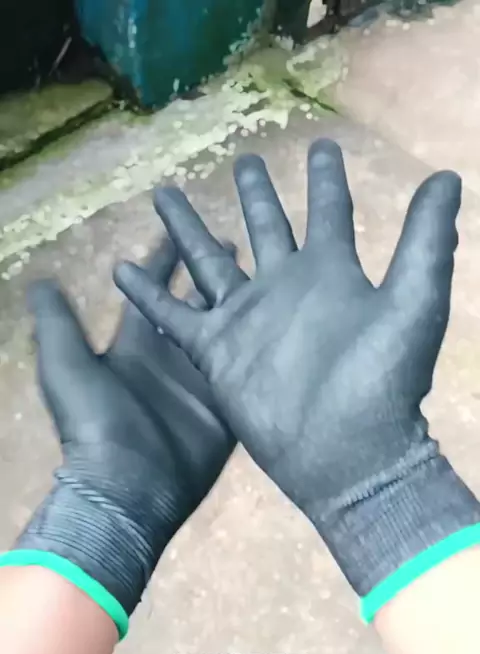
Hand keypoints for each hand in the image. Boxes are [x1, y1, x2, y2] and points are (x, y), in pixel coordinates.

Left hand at [12, 240, 233, 635]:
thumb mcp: (66, 367)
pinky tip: (286, 325)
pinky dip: (261, 351)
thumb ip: (58, 324)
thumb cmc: (96, 424)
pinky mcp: (226, 406)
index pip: (153, 290)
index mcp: (136, 343)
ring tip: (268, 275)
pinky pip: (245, 372)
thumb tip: (40, 281)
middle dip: (210, 273)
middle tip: (234, 240)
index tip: (177, 227)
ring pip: (226, 332)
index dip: (161, 259)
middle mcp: (171, 357)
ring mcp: (201, 381)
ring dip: (243, 304)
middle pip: (194, 304)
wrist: (129, 487)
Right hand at [114, 139, 479, 613]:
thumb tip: (446, 178)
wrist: (345, 452)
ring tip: (165, 195)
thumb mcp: (412, 301)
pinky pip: (174, 317)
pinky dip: (149, 295)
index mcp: (331, 273)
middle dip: (255, 195)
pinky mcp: (216, 351)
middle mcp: (286, 288)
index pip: (329, 212)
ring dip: (189, 230)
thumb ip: (425, 241)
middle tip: (243, 160)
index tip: (321, 145)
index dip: (326, 180)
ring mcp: (247, 319)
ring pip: (210, 262)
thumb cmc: (381, 379)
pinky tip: (122, 270)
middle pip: (265, 228)